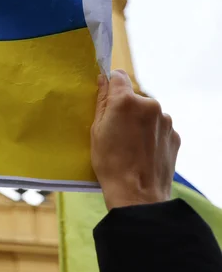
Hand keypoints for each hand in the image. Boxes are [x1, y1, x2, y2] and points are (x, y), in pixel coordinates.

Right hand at [91, 70, 180, 209]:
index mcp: (127, 101)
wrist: (138, 194)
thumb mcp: (96, 130)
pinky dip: (150, 135)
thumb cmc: (111, 163)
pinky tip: (142, 152)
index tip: (106, 97)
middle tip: (115, 131)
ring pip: (148, 113)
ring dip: (140, 122)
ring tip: (130, 145)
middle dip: (126, 109)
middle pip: (134, 98)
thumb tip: (104, 80)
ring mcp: (165, 121)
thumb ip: (102, 101)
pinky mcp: (175, 136)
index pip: (118, 76)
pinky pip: (159, 128)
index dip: (111, 85)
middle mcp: (150, 105)